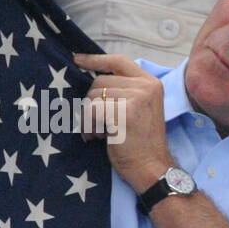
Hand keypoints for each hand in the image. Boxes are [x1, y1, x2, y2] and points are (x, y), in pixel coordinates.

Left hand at [73, 53, 173, 192]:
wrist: (152, 168)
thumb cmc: (141, 143)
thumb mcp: (137, 109)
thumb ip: (123, 91)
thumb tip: (92, 81)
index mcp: (150, 83)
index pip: (118, 61)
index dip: (95, 60)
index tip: (77, 59)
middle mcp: (146, 86)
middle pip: (100, 81)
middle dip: (92, 103)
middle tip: (99, 125)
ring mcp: (137, 97)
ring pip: (93, 96)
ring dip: (89, 117)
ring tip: (100, 133)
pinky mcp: (125, 112)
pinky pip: (92, 111)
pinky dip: (88, 125)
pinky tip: (97, 137)